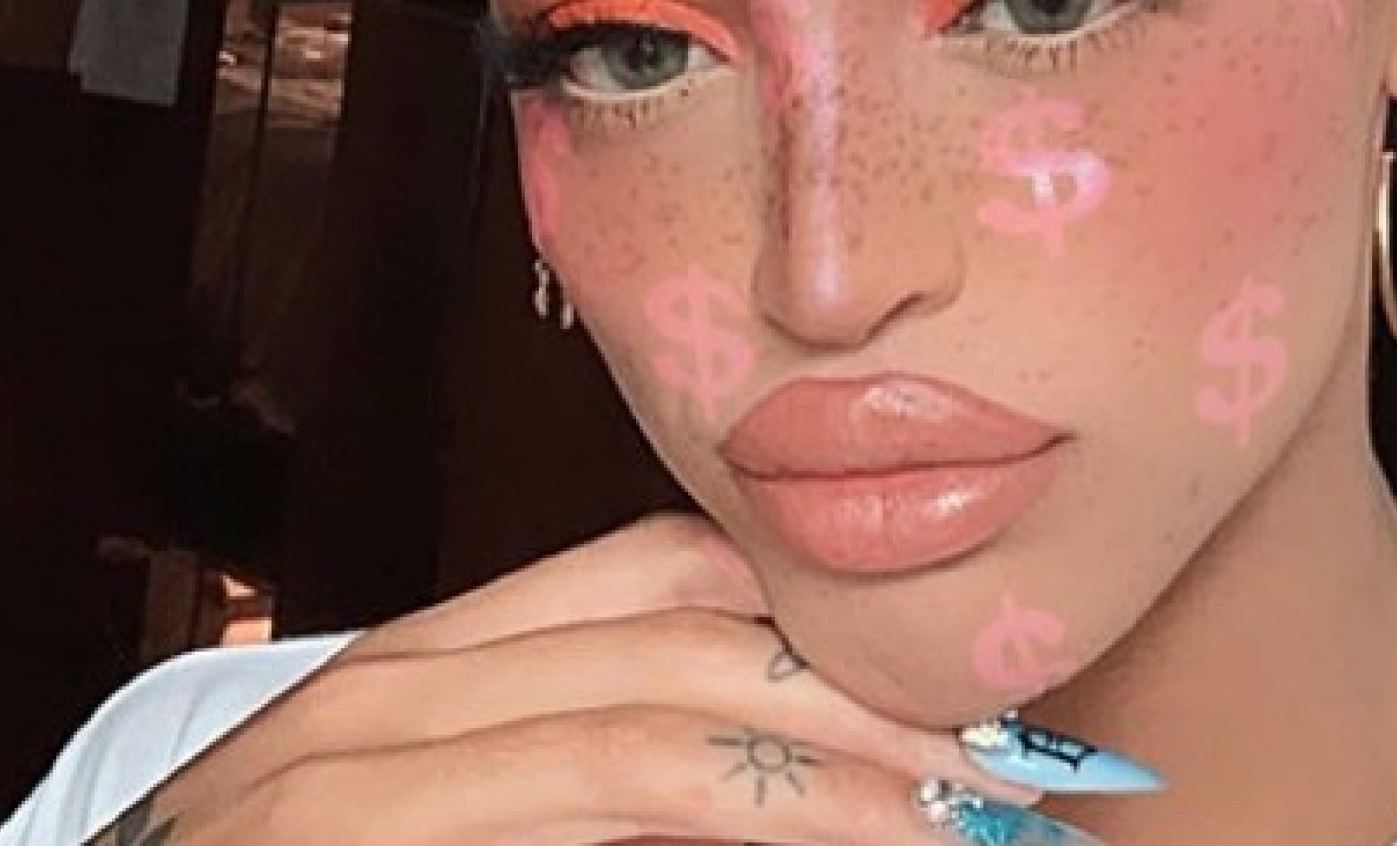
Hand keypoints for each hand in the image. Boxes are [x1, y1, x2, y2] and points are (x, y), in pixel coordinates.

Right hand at [82, 513, 1053, 844]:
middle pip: (694, 644)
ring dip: (841, 789)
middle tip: (1035, 770)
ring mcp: (360, 777)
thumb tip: (802, 773)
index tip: (977, 689)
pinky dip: (730, 831)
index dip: (835, 625)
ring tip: (977, 829)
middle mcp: (396, 694)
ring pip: (658, 740)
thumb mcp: (448, 804)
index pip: (666, 576)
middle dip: (880, 710)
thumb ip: (598, 767)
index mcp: (429, 659)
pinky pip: (591, 815)